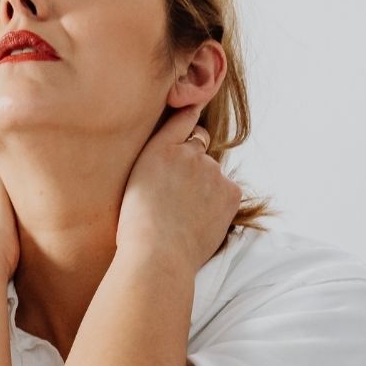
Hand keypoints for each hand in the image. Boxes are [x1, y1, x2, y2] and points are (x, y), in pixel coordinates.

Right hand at [116, 102, 242, 270]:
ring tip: (183, 215)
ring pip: (212, 175)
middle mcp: (190, 153)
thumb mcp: (134, 179)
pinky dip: (217, 204)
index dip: (189, 120)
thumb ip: (158, 151)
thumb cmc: (136, 225)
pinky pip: (226, 192)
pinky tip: (198, 221)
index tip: (195, 109)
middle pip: (199, 151)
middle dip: (191, 167)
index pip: (184, 120)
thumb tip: (183, 126)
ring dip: (204, 188)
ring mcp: (213, 172)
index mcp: (160, 148)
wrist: (157, 255)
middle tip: (173, 197)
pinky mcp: (230, 192)